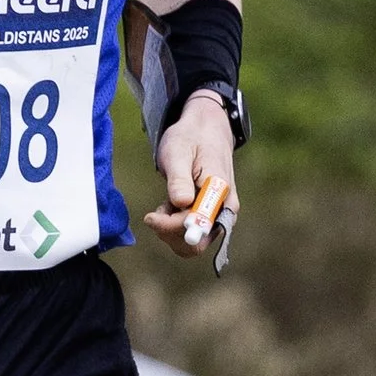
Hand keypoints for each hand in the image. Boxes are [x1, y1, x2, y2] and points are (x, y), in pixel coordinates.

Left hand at [143, 92, 237, 259]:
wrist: (203, 132)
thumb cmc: (190, 139)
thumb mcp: (178, 152)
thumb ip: (179, 179)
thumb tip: (181, 203)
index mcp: (220, 192)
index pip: (199, 226)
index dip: (173, 227)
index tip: (151, 215)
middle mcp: (224, 210)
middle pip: (197, 243)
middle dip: (170, 233)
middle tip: (153, 214)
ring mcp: (217, 216)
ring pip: (191, 243)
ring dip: (170, 230)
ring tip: (163, 204)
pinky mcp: (208, 218)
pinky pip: (189, 234)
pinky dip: (173, 227)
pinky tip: (168, 206)